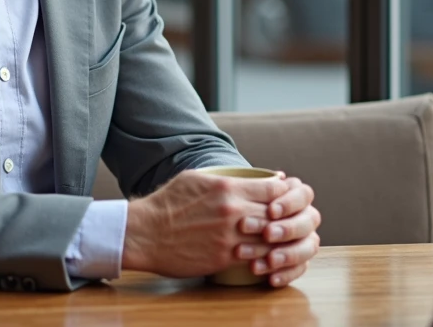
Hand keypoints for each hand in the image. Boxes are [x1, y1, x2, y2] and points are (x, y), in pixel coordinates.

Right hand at [121, 169, 288, 277]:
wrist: (145, 233)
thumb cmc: (168, 203)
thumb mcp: (196, 178)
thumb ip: (226, 177)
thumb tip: (250, 175)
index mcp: (227, 188)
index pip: (274, 190)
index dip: (284, 194)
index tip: (285, 197)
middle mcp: (232, 212)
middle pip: (276, 214)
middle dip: (285, 217)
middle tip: (288, 219)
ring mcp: (229, 237)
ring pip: (269, 238)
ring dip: (275, 238)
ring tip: (277, 237)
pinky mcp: (222, 258)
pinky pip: (253, 257)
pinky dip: (261, 255)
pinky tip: (262, 253)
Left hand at [236, 176, 320, 287]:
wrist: (227, 224)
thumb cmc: (237, 201)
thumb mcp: (243, 191)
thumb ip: (259, 187)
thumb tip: (276, 177)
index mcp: (296, 194)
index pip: (303, 195)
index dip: (290, 203)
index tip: (271, 211)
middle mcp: (305, 215)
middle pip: (309, 221)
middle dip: (288, 228)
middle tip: (267, 235)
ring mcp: (305, 238)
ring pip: (308, 246)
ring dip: (286, 254)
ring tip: (261, 261)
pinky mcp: (299, 260)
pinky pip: (301, 269)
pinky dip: (286, 275)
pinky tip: (270, 279)